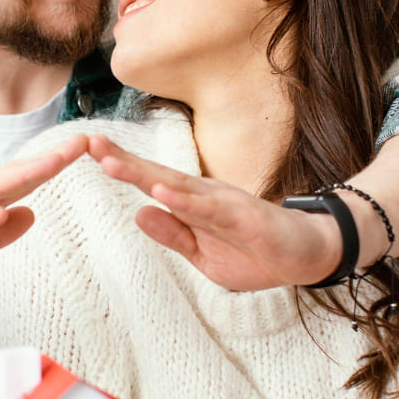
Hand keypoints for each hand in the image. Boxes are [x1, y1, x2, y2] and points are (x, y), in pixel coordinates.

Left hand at [88, 134, 340, 289]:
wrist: (311, 256)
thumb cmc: (258, 254)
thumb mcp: (205, 254)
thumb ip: (174, 235)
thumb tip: (140, 213)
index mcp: (194, 205)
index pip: (150, 183)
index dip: (121, 167)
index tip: (88, 151)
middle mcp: (205, 196)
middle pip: (157, 175)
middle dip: (122, 160)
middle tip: (88, 143)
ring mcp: (225, 205)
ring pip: (178, 186)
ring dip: (143, 174)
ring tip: (110, 162)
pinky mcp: (246, 219)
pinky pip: (210, 210)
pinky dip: (184, 201)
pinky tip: (160, 193)